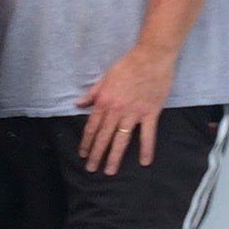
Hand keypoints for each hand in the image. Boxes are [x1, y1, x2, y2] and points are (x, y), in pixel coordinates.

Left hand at [76, 44, 176, 173]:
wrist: (151, 57)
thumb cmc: (126, 66)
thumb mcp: (104, 79)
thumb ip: (92, 94)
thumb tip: (78, 104)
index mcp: (103, 102)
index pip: (92, 127)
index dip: (86, 142)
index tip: (83, 155)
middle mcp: (116, 110)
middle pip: (103, 137)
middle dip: (96, 154)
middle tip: (91, 169)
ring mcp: (134, 113)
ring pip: (122, 139)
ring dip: (115, 156)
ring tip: (109, 171)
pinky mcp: (151, 113)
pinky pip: (148, 134)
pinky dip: (147, 148)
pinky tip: (145, 162)